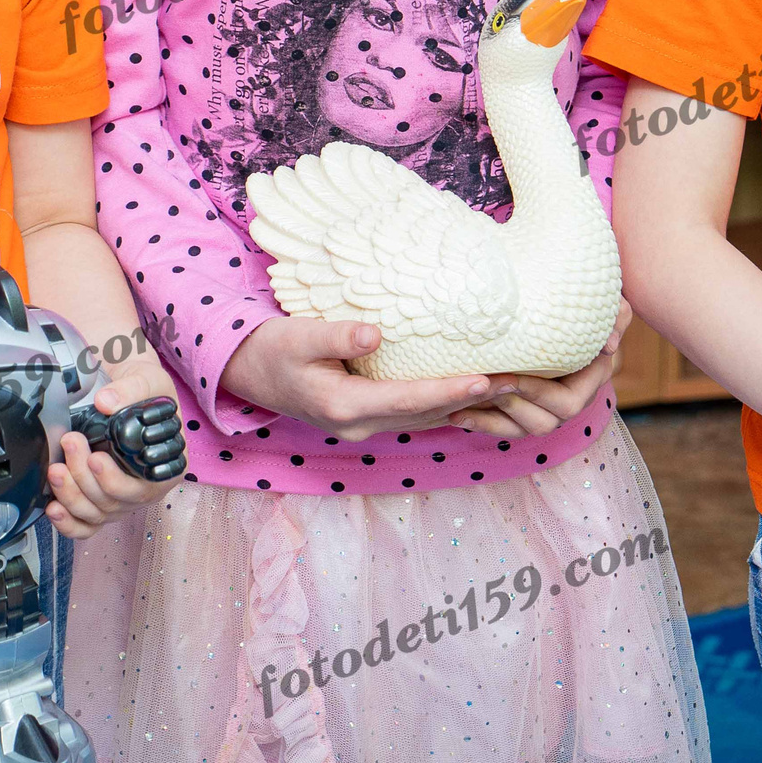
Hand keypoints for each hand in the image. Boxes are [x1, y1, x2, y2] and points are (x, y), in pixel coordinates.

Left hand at [46, 360, 181, 538]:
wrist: (127, 392)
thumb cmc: (146, 392)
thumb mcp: (149, 380)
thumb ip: (131, 389)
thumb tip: (106, 401)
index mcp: (165, 468)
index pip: (143, 489)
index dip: (115, 481)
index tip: (95, 458)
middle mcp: (144, 489)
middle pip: (113, 502)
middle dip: (84, 478)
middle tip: (71, 444)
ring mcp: (120, 499)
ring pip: (95, 514)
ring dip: (71, 494)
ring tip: (56, 468)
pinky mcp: (98, 504)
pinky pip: (85, 526)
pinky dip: (67, 522)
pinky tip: (53, 507)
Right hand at [222, 316, 510, 441]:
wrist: (244, 373)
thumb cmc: (269, 349)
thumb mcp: (296, 337)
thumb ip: (335, 337)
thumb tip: (374, 335)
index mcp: (344, 406)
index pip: (408, 400)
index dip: (449, 391)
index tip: (485, 380)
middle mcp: (359, 426)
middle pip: (426, 415)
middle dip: (471, 401)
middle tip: (518, 383)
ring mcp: (363, 427)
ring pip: (424, 419)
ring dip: (464, 406)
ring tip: (507, 388)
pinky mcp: (366, 419)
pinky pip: (414, 416)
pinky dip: (444, 405)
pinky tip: (472, 394)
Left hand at [449, 300, 632, 435]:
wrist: (560, 307)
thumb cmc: (583, 303)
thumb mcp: (607, 304)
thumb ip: (615, 316)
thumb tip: (610, 345)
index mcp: (592, 379)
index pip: (570, 401)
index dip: (539, 392)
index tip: (509, 374)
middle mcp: (570, 401)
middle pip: (545, 421)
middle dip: (512, 404)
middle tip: (483, 384)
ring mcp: (547, 411)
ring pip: (522, 430)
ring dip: (493, 419)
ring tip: (464, 401)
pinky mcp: (523, 412)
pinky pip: (503, 430)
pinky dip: (480, 424)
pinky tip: (455, 415)